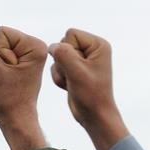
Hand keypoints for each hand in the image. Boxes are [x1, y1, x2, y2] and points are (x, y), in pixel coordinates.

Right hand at [0, 26, 47, 149]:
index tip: (9, 72)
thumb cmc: (6, 97)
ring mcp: (22, 57)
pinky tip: (0, 85)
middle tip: (5, 79)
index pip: (0, 33)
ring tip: (2, 84)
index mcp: (35, 45)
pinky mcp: (13, 65)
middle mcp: (31, 48)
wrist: (14, 120)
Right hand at [49, 29, 128, 149]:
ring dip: (60, 72)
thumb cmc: (91, 95)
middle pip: (63, 44)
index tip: (78, 68)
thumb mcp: (76, 72)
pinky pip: (57, 66)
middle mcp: (91, 49)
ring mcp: (82, 59)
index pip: (71, 34)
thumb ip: (63, 54)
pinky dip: (59, 77)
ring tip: (72, 82)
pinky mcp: (75, 69)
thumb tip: (52, 46)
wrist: (94, 116)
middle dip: (63, 62)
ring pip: (58, 56)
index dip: (67, 51)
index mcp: (98, 44)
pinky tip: (69, 86)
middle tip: (75, 77)